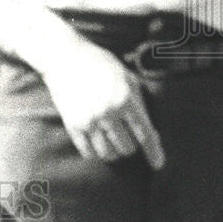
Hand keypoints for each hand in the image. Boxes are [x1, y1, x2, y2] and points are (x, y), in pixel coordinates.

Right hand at [40, 41, 164, 168]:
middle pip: (127, 148)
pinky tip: (97, 142)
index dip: (154, 153)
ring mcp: (89, 119)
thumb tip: (151, 134)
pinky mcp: (72, 124)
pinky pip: (88, 152)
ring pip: (108, 154)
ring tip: (111, 140)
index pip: (145, 135)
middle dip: (130, 145)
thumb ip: (140, 104)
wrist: (64, 57)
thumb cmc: (100, 65)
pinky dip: (95, 152)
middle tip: (125, 135)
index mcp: (126, 99)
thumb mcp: (127, 78)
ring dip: (113, 151)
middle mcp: (108, 112)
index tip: (158, 165)